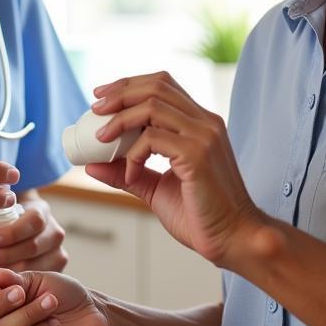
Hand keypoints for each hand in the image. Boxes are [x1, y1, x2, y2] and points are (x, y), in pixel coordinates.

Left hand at [0, 193, 67, 273]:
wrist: (23, 228)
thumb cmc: (8, 220)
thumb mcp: (3, 212)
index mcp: (42, 211)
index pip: (33, 221)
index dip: (12, 233)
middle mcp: (55, 232)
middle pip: (33, 246)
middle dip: (5, 254)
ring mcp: (58, 252)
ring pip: (36, 265)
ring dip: (9, 269)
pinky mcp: (56, 270)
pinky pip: (37, 279)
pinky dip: (18, 280)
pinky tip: (2, 279)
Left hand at [87, 72, 265, 268]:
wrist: (234, 240)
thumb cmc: (201, 216)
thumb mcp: (155, 189)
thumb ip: (127, 172)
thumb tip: (92, 165)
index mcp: (200, 124)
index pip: (163, 85)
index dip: (129, 85)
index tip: (102, 97)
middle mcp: (205, 122)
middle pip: (156, 86)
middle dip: (120, 93)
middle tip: (95, 110)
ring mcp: (203, 135)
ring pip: (152, 105)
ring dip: (120, 118)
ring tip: (102, 138)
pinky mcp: (197, 154)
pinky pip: (152, 138)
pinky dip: (133, 153)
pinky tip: (131, 173)